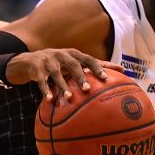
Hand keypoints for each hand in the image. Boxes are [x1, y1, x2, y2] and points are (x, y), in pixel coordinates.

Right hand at [6, 48, 121, 100]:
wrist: (32, 59)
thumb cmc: (62, 63)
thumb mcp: (76, 61)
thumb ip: (96, 65)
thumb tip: (122, 70)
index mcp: (74, 54)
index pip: (88, 59)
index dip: (97, 68)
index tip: (106, 78)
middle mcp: (62, 55)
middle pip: (73, 65)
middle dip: (80, 76)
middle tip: (87, 89)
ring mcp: (49, 62)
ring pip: (56, 74)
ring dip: (62, 86)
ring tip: (69, 98)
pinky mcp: (37, 69)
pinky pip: (41, 81)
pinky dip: (45, 90)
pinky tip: (49, 100)